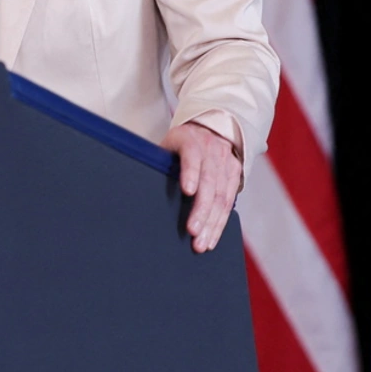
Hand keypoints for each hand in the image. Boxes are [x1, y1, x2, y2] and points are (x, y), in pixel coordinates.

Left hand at [160, 121, 241, 252]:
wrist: (208, 129)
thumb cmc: (178, 144)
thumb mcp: (166, 145)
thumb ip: (158, 162)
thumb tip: (135, 187)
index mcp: (188, 139)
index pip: (191, 155)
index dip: (190, 173)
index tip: (187, 190)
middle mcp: (211, 149)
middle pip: (209, 182)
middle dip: (201, 209)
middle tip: (192, 231)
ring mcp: (225, 162)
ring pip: (222, 196)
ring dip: (212, 223)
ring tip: (201, 243)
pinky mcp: (235, 174)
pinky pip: (230, 201)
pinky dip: (221, 222)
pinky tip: (212, 237)